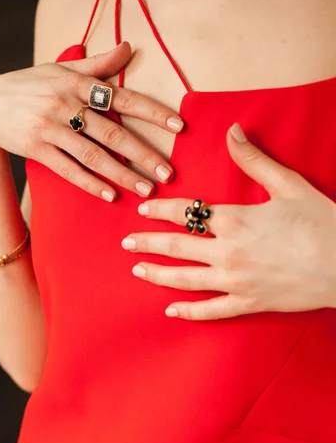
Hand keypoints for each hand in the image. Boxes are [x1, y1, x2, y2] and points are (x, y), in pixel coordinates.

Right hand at [0, 42, 183, 200]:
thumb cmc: (30, 84)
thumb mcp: (61, 68)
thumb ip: (98, 63)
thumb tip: (129, 47)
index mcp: (77, 82)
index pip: (123, 96)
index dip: (152, 112)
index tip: (178, 127)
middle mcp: (65, 103)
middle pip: (113, 131)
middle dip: (143, 153)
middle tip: (168, 172)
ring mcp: (49, 127)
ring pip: (93, 155)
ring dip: (122, 174)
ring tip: (146, 189)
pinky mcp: (36, 148)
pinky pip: (68, 169)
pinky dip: (90, 183)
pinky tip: (110, 195)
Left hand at [121, 123, 335, 319]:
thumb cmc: (321, 221)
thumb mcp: (288, 184)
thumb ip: (254, 159)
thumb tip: (232, 130)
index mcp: (234, 219)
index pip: (185, 212)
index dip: (160, 210)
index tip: (143, 210)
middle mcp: (227, 251)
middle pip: (176, 246)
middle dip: (147, 243)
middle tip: (125, 243)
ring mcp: (235, 280)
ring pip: (185, 279)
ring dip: (157, 274)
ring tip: (137, 270)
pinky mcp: (249, 302)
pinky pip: (212, 310)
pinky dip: (189, 312)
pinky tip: (170, 311)